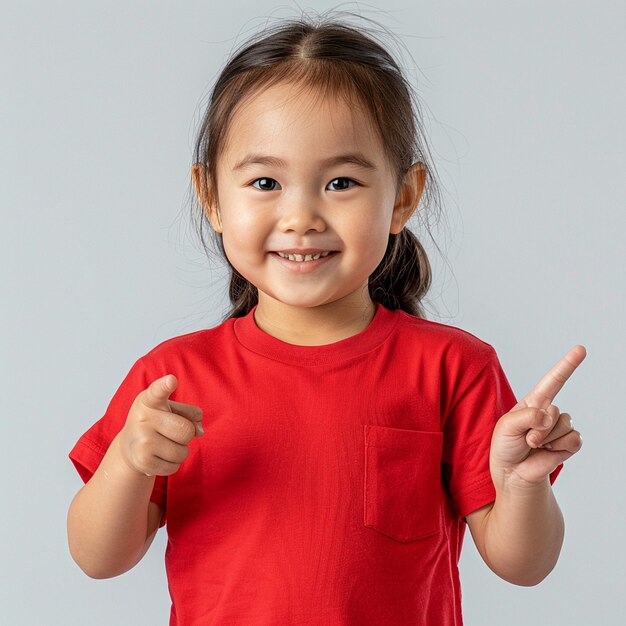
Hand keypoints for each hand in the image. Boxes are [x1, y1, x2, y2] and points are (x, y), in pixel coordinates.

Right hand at [117, 374, 203, 476]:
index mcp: (149, 400)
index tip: (171, 380)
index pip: (157, 391)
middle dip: (186, 435)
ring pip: (183, 452)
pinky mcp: (142, 462)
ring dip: (180, 451)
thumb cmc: (157, 423)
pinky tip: (157, 457)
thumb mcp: (171, 410)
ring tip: (163, 444)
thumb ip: (191, 414)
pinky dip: (172, 464)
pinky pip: (175, 467)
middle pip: (186, 431)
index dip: (165, 385)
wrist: (128, 448)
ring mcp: (140, 441)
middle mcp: (142, 418)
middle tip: (170, 432)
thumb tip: (199, 431)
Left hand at [489, 345, 585, 488]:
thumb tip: (548, 417)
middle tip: (526, 439)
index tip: (581, 349)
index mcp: (533, 403)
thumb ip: (526, 416)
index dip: (567, 365)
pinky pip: (574, 439)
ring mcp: (559, 428)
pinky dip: (560, 447)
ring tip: (533, 445)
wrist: (513, 474)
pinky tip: (548, 452)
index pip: (553, 380)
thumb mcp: (506, 426)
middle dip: (538, 426)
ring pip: (564, 423)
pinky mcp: (568, 444)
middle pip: (554, 409)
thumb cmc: (505, 446)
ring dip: (547, 438)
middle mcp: (549, 412)